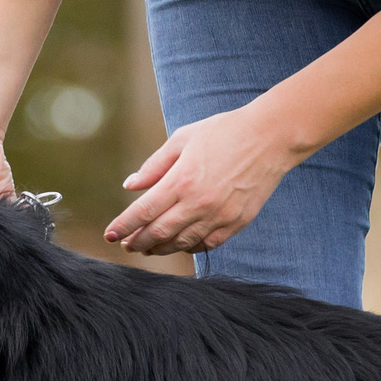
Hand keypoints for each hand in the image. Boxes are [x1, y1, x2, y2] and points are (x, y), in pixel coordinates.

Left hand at [104, 107, 295, 255]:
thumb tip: (130, 185)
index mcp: (182, 180)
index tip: (110, 234)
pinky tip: (179, 244)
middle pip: (159, 233)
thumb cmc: (224, 132)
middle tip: (127, 244)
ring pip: (182, 243)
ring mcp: (219, 216)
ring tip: (148, 248)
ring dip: (161, 248)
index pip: (143, 211)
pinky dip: (189, 248)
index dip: (123, 225)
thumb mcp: (183, 139)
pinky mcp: (236, 223)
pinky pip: (207, 244)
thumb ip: (154, 165)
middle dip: (138, 241)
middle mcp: (199, 203)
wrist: (270, 137)